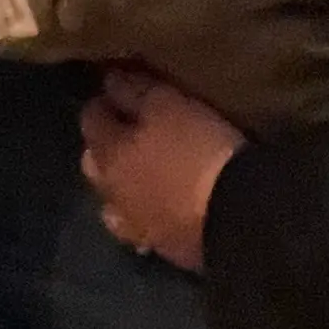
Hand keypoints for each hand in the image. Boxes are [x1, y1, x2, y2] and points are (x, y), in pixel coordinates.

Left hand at [79, 67, 244, 273]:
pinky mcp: (162, 248)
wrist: (238, 215)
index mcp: (108, 154)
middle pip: (94, 162)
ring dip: (122, 184)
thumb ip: (134, 91)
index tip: (118, 89)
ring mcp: (135, 225)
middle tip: (129, 130)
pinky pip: (143, 226)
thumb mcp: (168, 104)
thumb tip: (110, 81)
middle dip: (105, 144)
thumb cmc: (198, 149)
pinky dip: (146, 213)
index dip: (103, 101)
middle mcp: (112, 192)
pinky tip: (162, 205)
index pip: (90, 119)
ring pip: (114, 200)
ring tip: (145, 172)